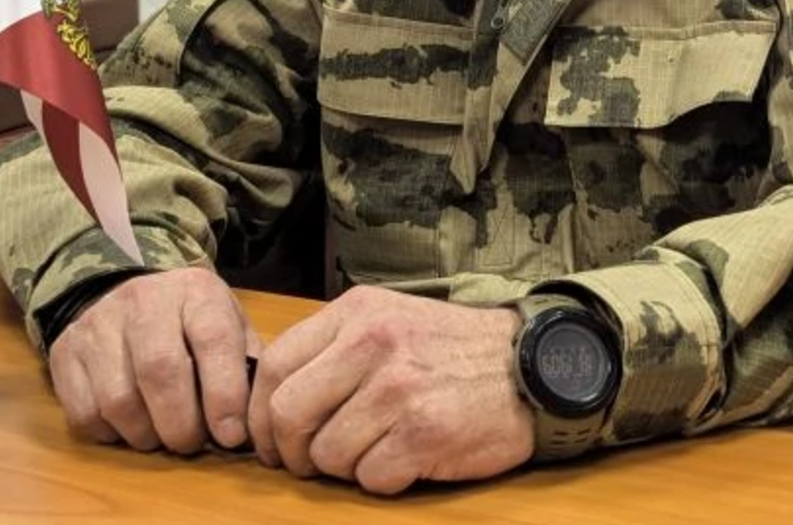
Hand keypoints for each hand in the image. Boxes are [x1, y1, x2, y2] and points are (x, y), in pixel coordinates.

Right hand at [48, 267, 259, 453]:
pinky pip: (85, 413)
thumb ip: (246, 370)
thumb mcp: (228, 327)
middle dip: (181, 425)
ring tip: (160, 434)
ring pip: (119, 400)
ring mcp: (98, 323)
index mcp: (195, 292)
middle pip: (160, 371)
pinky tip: (128, 425)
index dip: (224, 394)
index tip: (231, 435)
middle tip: (191, 442)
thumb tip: (254, 428)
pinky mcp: (65, 351)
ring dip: (145, 435)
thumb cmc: (190, 323)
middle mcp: (144, 299)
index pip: (213, 339)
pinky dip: (110, 434)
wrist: (127, 295)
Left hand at [246, 285, 534, 494]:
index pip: (276, 364)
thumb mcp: (390, 320)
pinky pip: (371, 478)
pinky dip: (380, 480)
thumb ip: (335, 347)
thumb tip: (272, 397)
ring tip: (372, 452)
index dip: (259, 412)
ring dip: (342, 467)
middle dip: (289, 450)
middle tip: (305, 463)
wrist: (532, 366)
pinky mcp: (424, 434)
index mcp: (357, 313)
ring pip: (328, 453)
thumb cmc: (453, 349)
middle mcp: (372, 346)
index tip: (266, 438)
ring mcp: (398, 391)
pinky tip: (403, 461)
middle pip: (289, 412)